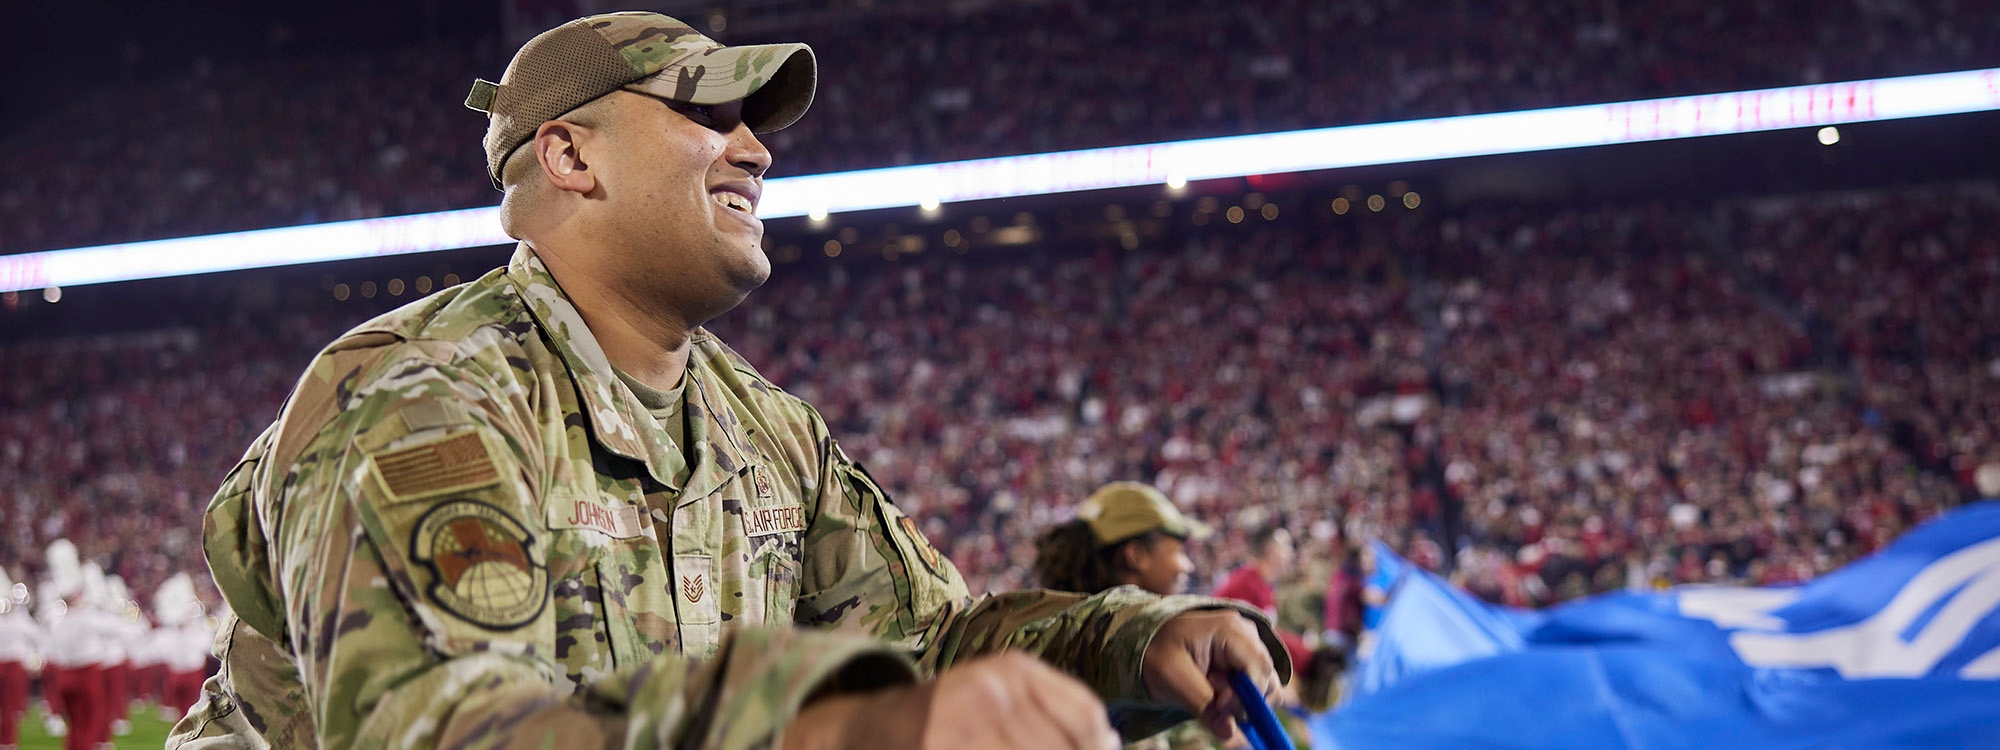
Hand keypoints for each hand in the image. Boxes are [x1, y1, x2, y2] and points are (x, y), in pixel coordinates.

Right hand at [786, 651, 1118, 749]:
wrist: (872, 730)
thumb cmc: (950, 722)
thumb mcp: (1000, 701)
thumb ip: (1053, 718)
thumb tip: (1111, 744)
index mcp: (1015, 669)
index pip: (1084, 713)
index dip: (1101, 744)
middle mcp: (994, 687)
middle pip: (1066, 744)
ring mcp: (967, 719)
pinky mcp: (943, 743)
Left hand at [1140, 609, 1280, 743]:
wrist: (1146, 645)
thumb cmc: (1156, 655)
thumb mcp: (1173, 680)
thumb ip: (1204, 705)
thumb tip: (1231, 733)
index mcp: (1229, 629)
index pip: (1260, 669)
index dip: (1246, 697)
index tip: (1221, 706)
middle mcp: (1246, 633)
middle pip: (1269, 679)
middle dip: (1243, 699)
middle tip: (1213, 698)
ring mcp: (1248, 644)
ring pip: (1266, 686)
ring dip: (1241, 699)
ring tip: (1211, 689)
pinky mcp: (1245, 658)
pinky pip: (1257, 687)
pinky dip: (1239, 696)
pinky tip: (1216, 688)